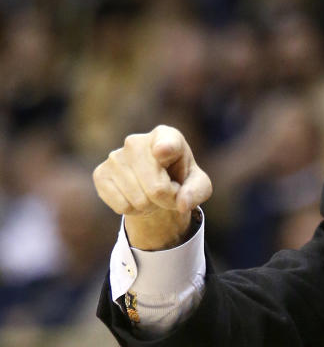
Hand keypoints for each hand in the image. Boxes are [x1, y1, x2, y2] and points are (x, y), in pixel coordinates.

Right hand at [92, 125, 211, 249]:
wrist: (155, 184)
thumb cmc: (181, 179)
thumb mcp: (199, 185)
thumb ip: (196, 192)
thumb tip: (182, 203)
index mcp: (166, 136)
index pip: (166, 144)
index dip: (165, 150)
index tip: (161, 152)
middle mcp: (136, 142)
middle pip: (156, 188)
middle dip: (167, 199)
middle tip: (168, 192)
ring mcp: (115, 156)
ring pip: (139, 200)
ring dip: (150, 205)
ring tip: (152, 193)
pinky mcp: (100, 173)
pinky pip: (122, 206)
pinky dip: (133, 210)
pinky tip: (135, 197)